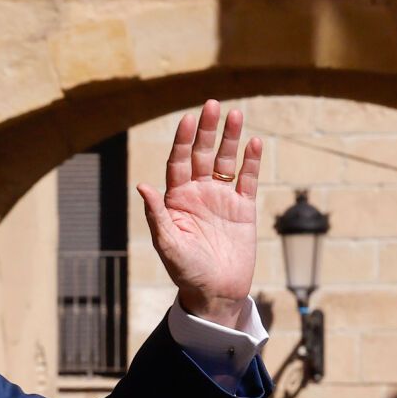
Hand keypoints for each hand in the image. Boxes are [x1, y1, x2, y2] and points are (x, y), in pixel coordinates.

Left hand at [136, 100, 263, 329]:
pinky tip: (253, 143)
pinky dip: (251, 161)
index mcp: (176, 200)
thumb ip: (157, 215)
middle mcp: (198, 194)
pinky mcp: (243, 208)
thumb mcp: (168, 244)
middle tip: (212, 105)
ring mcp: (221, 199)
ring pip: (226, 161)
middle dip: (207, 130)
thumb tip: (142, 186)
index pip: (179, 162)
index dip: (183, 140)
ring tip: (236, 114)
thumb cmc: (186, 271)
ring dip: (230, 138)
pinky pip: (247, 179)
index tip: (188, 118)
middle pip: (202, 154)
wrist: (215, 293)